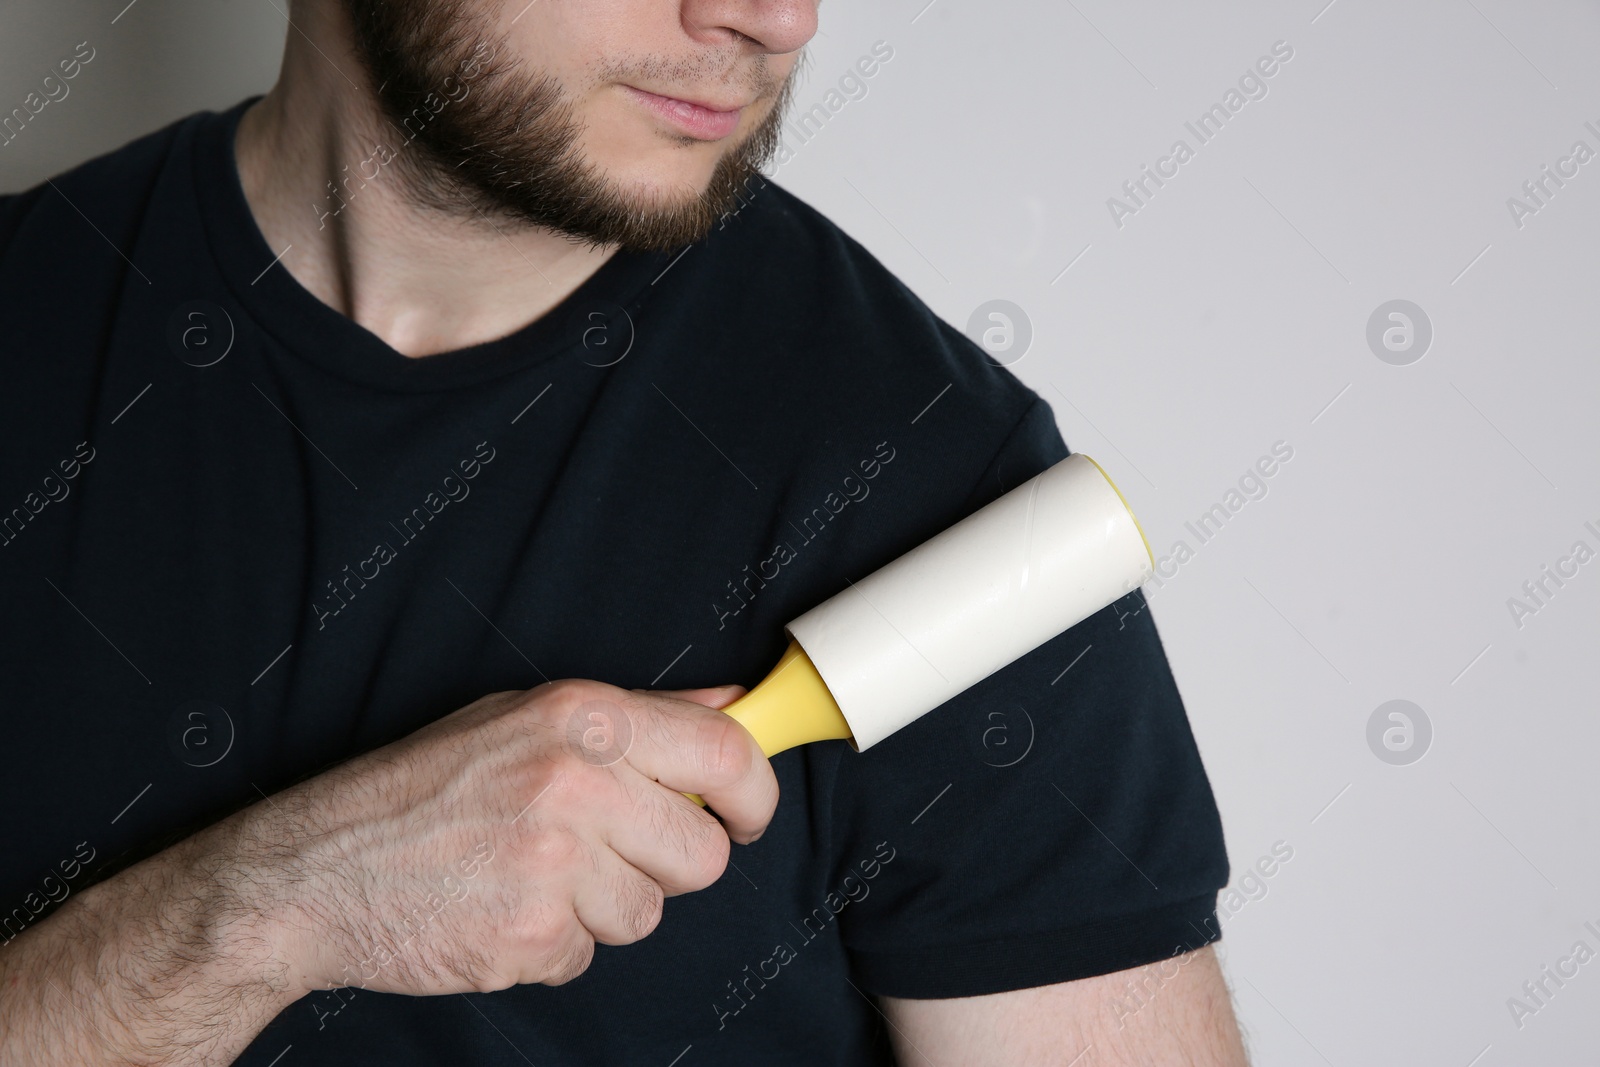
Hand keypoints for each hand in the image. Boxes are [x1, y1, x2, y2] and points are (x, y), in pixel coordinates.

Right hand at [232, 678, 776, 998]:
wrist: (315, 869)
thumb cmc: (418, 788)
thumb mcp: (522, 715)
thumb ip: (636, 714)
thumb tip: (728, 703)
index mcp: (582, 716)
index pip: (725, 753)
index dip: (754, 794)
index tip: (746, 814)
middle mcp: (578, 781)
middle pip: (704, 853)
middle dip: (670, 865)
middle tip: (612, 854)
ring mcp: (556, 862)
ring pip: (649, 913)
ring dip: (604, 908)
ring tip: (534, 875)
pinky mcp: (533, 934)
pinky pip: (589, 955)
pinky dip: (554, 945)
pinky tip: (503, 908)